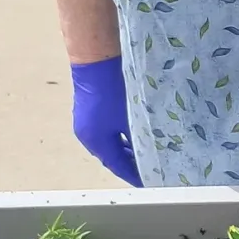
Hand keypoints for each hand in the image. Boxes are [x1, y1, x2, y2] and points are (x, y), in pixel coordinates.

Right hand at [70, 56, 141, 186]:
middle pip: (112, 156)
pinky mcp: (88, 110)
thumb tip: (152, 150)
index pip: (118, 166)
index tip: (149, 180)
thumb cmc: (114, 89)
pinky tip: (134, 132)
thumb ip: (140, 136)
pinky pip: (106, 131)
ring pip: (109, 143)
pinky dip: (120, 136)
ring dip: (126, 148)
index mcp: (97, 141)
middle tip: (151, 168)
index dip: (135, 174)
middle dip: (131, 163)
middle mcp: (88, 136)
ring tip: (146, 153)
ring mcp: (86, 123)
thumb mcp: (132, 116)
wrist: (96, 58)